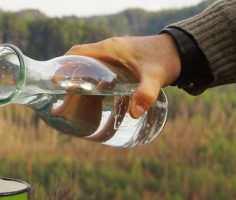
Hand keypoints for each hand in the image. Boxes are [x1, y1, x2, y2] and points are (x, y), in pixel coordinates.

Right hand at [65, 34, 180, 117]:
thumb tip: (136, 114)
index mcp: (109, 49)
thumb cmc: (165, 61)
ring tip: (74, 100)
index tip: (54, 81)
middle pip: (79, 60)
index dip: (63, 66)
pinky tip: (94, 96)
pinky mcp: (121, 62)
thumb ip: (146, 94)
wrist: (181, 51)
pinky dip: (92, 80)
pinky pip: (99, 68)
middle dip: (68, 77)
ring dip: (80, 79)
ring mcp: (114, 55)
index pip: (77, 53)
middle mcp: (108, 49)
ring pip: (89, 65)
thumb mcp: (155, 78)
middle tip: (62, 97)